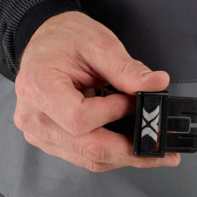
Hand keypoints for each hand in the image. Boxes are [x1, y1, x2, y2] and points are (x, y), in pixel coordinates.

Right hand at [13, 11, 179, 172]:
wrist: (46, 40)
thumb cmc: (65, 38)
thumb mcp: (98, 43)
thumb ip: (127, 68)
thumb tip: (156, 84)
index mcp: (39, 87)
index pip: (79, 119)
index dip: (113, 113)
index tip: (134, 102)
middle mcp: (34, 116)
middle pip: (87, 147)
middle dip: (129, 149)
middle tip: (162, 148)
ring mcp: (39, 133)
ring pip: (88, 158)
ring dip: (124, 156)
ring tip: (153, 149)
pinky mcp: (50, 140)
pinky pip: (84, 155)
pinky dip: (111, 152)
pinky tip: (131, 146)